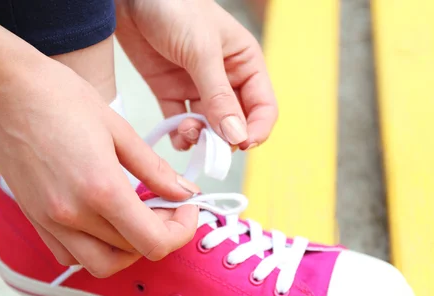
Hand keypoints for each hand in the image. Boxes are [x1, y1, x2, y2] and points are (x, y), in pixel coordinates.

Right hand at [0, 58, 199, 276]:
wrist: (2, 88)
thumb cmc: (58, 97)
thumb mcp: (119, 129)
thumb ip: (155, 169)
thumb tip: (184, 191)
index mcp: (101, 190)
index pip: (155, 242)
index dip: (182, 231)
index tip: (187, 208)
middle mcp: (73, 215)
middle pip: (132, 253)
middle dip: (160, 234)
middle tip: (167, 206)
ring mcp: (50, 221)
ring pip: (100, 264)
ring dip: (128, 250)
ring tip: (137, 217)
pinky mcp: (35, 219)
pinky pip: (71, 255)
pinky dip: (95, 249)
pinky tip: (104, 221)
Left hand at [115, 0, 277, 150]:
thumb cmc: (176, 8)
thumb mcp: (202, 51)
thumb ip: (219, 96)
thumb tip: (238, 137)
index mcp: (244, 64)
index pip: (263, 107)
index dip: (257, 130)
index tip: (242, 145)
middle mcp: (225, 79)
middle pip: (236, 123)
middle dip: (224, 137)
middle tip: (208, 143)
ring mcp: (197, 87)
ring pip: (208, 127)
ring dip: (201, 138)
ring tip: (187, 131)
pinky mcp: (170, 92)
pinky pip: (180, 123)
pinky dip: (179, 135)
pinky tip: (176, 134)